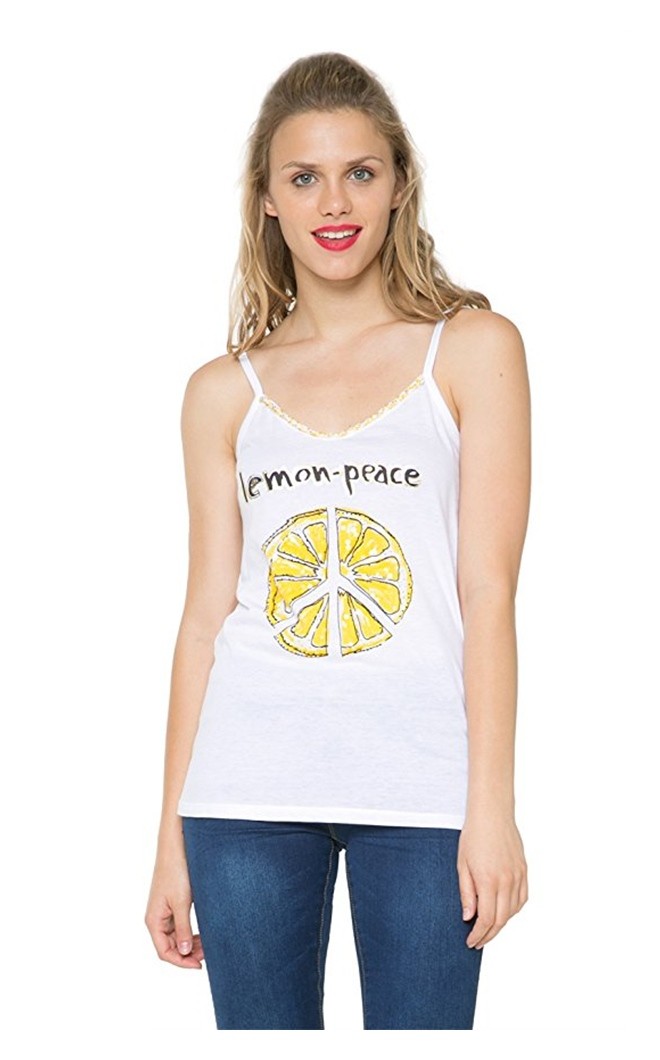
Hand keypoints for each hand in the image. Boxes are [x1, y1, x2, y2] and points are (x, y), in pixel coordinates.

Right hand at [145, 850, 204, 968]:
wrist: (176, 848)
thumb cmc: (176, 872)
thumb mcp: (181, 903)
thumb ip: (183, 929)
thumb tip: (185, 952)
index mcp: (154, 921)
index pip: (165, 952)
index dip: (181, 962)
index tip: (199, 965)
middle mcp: (157, 919)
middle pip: (170, 947)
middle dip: (188, 953)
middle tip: (208, 953)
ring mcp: (164, 913)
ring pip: (176, 938)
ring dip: (190, 944)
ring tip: (207, 944)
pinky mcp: (173, 905)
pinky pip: (180, 926)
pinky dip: (190, 933)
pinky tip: (203, 934)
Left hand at [457, 812, 527, 949]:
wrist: (492, 813)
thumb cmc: (473, 836)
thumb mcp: (462, 865)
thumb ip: (466, 893)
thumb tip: (469, 918)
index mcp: (488, 880)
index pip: (487, 919)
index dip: (479, 935)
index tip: (470, 942)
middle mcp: (507, 881)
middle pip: (501, 920)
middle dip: (489, 934)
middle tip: (478, 941)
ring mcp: (518, 876)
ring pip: (513, 911)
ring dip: (501, 923)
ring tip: (488, 928)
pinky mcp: (524, 871)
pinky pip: (522, 899)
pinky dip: (513, 910)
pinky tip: (503, 912)